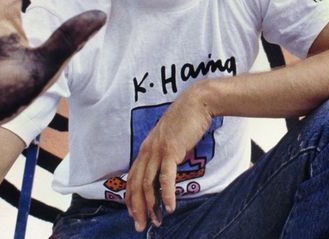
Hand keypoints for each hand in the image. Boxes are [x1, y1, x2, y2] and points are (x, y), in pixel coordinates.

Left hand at [125, 83, 213, 230]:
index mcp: (146, 148)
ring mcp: (157, 151)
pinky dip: (167, 195)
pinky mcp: (171, 150)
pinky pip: (166, 178)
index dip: (131, 198)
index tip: (134, 213)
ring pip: (147, 185)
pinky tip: (170, 207)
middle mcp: (147, 151)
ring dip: (150, 206)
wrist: (197, 102)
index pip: (133, 178)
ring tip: (155, 221)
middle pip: (136, 185)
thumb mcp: (171, 139)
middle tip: (139, 226)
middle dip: (137, 208)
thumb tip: (167, 172)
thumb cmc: (187, 120)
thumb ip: (165, 154)